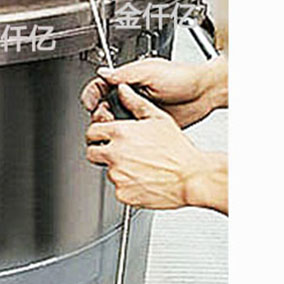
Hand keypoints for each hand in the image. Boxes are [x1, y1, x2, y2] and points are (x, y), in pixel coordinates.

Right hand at [81, 56, 227, 127]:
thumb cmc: (183, 77)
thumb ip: (125, 73)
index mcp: (127, 80)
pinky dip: (123, 134)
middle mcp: (130, 95)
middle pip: (102, 105)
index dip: (92, 95)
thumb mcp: (151, 71)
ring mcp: (136, 111)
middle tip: (106, 116)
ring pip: (113, 121)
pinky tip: (126, 133)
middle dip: (99, 113)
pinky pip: (128, 132)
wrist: (205, 94)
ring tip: (116, 126)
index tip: (90, 103)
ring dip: (110, 125)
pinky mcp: (145, 125)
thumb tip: (103, 73)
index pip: (100, 86)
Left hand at [85, 84, 227, 212]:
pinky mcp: (122, 193)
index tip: (103, 137)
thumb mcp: (159, 118)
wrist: (192, 177)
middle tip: (118, 154)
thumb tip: (122, 90)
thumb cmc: (179, 150)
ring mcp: (117, 175)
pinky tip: (143, 179)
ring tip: (140, 166)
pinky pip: (119, 189)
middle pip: (92, 153)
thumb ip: (135, 102)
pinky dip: (127, 186)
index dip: (98, 134)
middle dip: (101, 152)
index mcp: (120, 133)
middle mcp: (115, 154)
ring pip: (107, 171)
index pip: (92, 132)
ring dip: (117, 169)